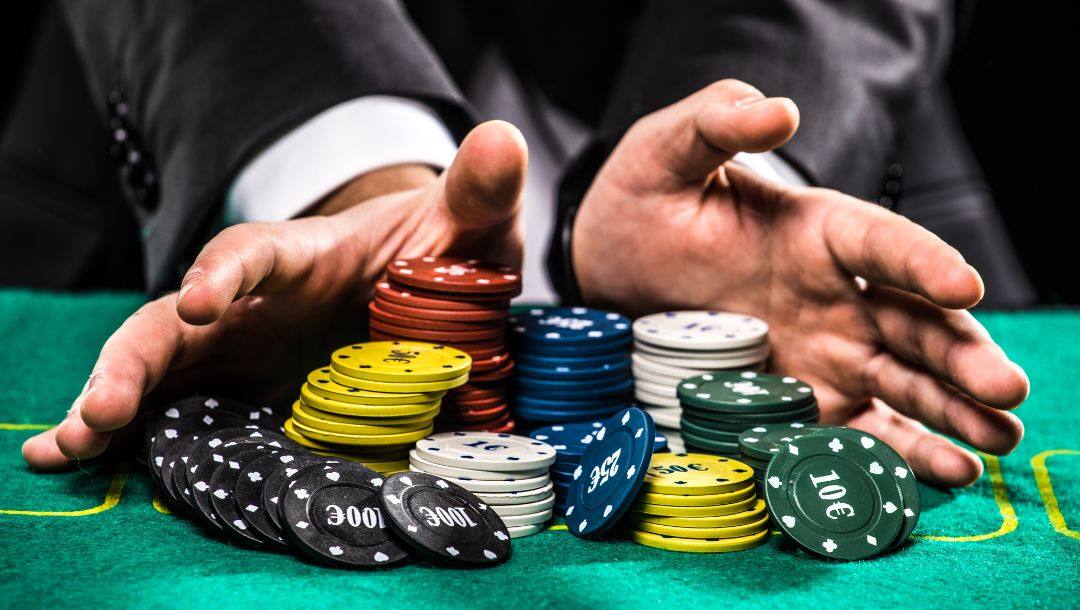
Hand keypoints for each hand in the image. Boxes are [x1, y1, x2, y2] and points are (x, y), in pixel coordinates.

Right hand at [22, 121, 527, 469]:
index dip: (224, 275)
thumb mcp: (466, 229)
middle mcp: (251, 303)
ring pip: (159, 369)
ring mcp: (235, 349)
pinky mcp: (237, 390)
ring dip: (112, 403)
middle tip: (104, 412)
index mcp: (303, 257)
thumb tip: (504, 141)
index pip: (253, 254)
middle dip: (137, 362)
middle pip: (175, 323)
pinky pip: (178, 410)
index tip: (202, 305)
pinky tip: (82, 460)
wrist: (417, 289)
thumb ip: (479, 193)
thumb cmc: (434, 254)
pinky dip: (133, 435)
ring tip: (66, 448)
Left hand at [573, 80, 1028, 486]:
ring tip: (998, 436)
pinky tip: (947, 471)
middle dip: (963, 354)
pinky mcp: (805, 398)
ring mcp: (826, 350)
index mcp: (817, 229)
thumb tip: (778, 111)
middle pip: (914, 322)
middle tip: (1005, 386)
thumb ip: (718, 123)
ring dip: (953, 408)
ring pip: (904, 379)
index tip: (964, 286)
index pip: (884, 243)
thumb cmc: (643, 201)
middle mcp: (836, 293)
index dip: (924, 263)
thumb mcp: (665, 152)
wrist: (608, 271)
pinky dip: (901, 450)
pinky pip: (860, 426)